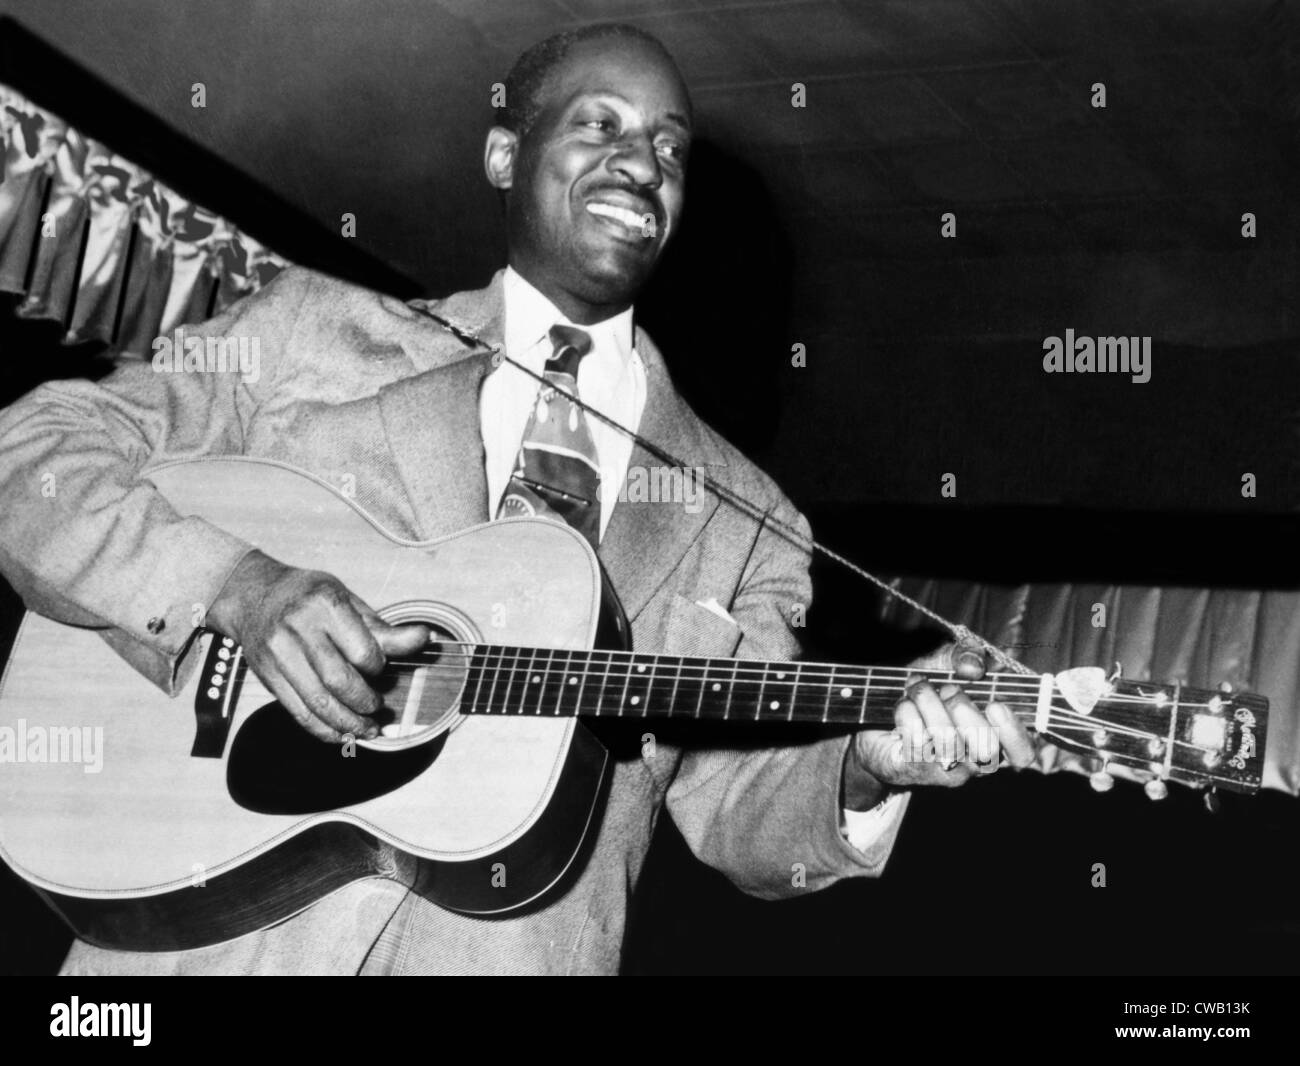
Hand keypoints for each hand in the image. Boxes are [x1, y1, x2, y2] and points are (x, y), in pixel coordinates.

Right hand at [206, 550, 429, 742]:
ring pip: (318, 702)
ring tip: (367, 730)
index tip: (382, 671)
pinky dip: (323, 729)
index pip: (362, 651)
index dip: (378, 668)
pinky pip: (298, 712)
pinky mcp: (268, 676)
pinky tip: (341, 733)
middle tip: (379, 710)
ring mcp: (279, 654)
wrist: (253, 595)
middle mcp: (298, 628)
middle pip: (339, 681)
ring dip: (348, 724)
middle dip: (365, 703)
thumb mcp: (348, 601)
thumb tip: (425, 638)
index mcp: (326, 604)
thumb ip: (383, 629)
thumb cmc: (308, 597)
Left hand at [843, 637, 1035, 806]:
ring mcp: (946, 769)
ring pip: (948, 740)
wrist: (879, 709)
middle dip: (962, 706)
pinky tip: (904, 705)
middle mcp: (976, 761)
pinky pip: (916, 740)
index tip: (995, 704)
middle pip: (986, 747)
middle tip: (946, 688)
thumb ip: (967, 655)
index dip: (1014, 733)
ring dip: (928, 702)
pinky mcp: (915, 770)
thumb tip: (973, 668)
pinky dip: (907, 712)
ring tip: (918, 688)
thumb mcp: (948, 662)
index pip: (1023, 755)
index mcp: (996, 738)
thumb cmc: (926, 687)